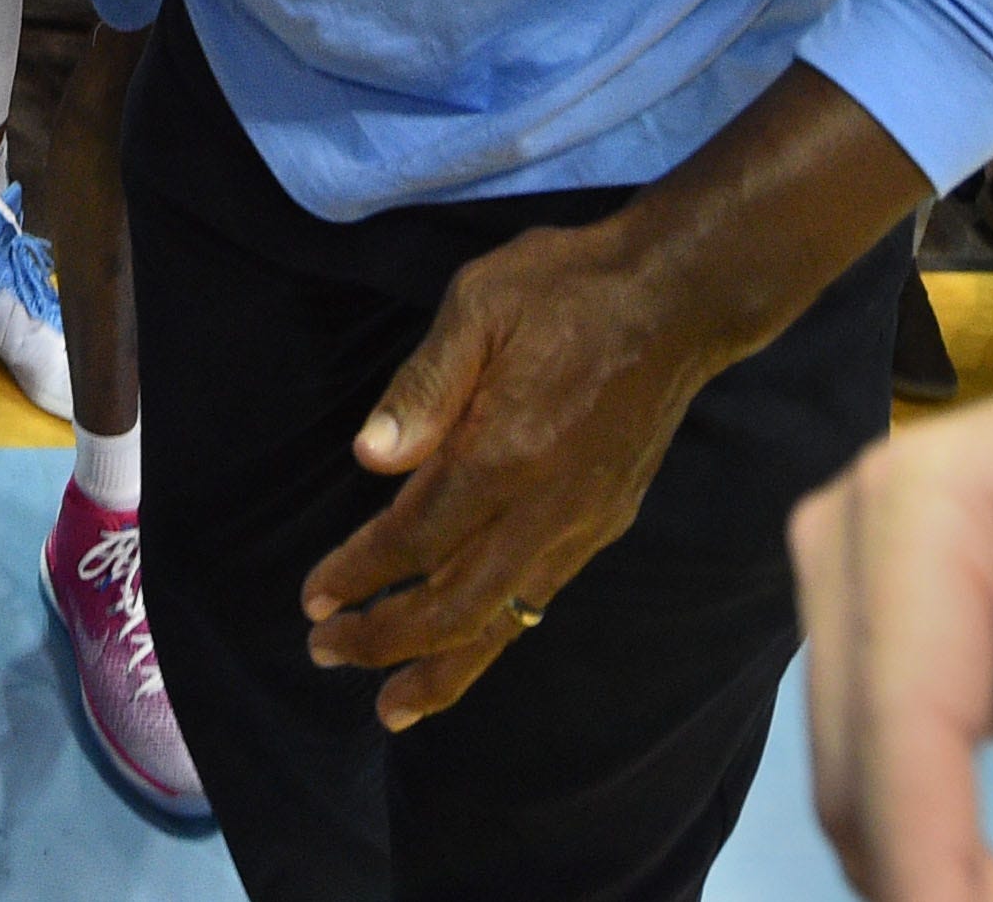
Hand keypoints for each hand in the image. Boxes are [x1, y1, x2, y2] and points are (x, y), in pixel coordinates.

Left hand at [301, 215, 736, 729]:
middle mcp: (547, 507)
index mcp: (506, 452)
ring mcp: (582, 523)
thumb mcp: (480, 304)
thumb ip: (424, 386)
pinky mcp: (605, 523)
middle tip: (326, 651)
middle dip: (388, 639)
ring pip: (506, 620)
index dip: (361, 575)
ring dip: (445, 666)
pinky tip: (467, 649)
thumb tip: (370, 459)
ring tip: (391, 704)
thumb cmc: (568, 288)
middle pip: (458, 605)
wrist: (678, 298)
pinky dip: (497, 637)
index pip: (416, 538)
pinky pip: (540, 599)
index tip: (314, 599)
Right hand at [790, 347, 992, 901]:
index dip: (933, 866)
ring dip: (931, 878)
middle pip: (857, 769)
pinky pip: (878, 770)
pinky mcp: (859, 639)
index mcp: (921, 509)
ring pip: (853, 783)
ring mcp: (838, 593)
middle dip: (938, 891)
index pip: (902, 720)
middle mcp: (844, 546)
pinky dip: (933, 847)